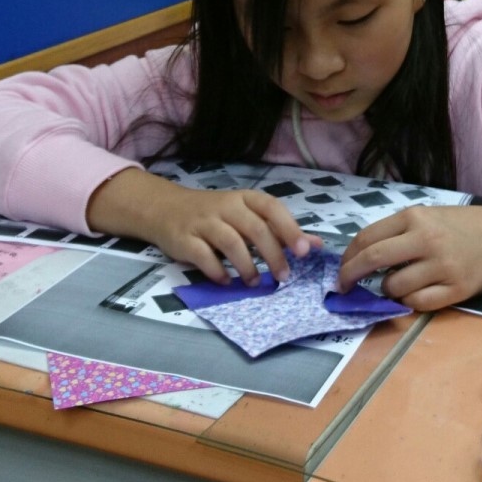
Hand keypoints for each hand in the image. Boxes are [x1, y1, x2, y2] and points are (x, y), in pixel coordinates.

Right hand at [141, 179, 318, 286]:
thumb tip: (316, 245)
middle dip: (273, 254)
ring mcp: (203, 222)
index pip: (271, 208)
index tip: (304, 252)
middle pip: (254, 228)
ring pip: (230, 242)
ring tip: (255, 282)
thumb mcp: (247, 216)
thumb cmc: (215, 215)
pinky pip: (203, 256)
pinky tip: (227, 281)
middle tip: (283, 276)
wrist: (165, 209)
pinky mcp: (185, 239)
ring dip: (247, 266)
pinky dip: (217, 272)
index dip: (289, 228)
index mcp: (245, 199)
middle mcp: (225, 206)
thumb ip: (280, 230)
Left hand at [336, 202, 481, 312]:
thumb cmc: (464, 226)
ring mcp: (443, 266)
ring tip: (397, 285)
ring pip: (394, 287)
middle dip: (350, 276)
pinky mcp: (458, 289)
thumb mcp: (429, 216)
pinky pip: (418, 303)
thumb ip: (398, 233)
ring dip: (387, 291)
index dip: (348, 258)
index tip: (341, 270)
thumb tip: (362, 258)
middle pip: (373, 260)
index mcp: (415, 217)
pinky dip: (409, 302)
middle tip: (344, 287)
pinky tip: (415, 293)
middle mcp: (427, 239)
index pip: (367, 238)